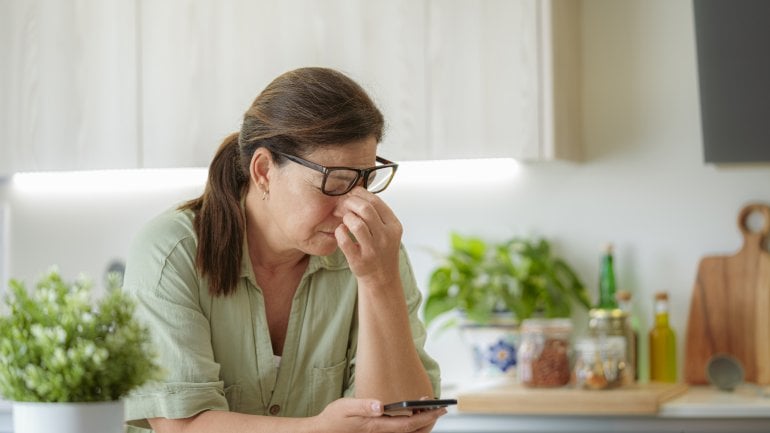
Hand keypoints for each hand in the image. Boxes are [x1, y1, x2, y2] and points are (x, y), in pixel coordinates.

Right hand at [313, 398, 446, 432]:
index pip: (408, 424)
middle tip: (440, 408)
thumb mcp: (346, 407)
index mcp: (377, 427)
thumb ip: (364, 405)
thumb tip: (381, 405)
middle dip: (429, 421)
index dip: (426, 417)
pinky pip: (401, 432)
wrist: (323, 432)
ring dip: (422, 424)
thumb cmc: (334, 419)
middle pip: (413, 432)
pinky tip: (414, 415)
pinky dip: (412, 426)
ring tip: (430, 410)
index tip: (439, 408)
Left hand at [334, 187, 402, 285]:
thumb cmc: (380, 248)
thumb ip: (377, 212)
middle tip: (342, 204)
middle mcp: (386, 237)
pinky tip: (340, 232)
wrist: (382, 278)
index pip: (376, 201)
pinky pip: (344, 241)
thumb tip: (357, 189)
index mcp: (394, 226)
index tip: (350, 193)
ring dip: (346, 218)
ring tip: (344, 220)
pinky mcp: (360, 261)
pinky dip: (339, 233)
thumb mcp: (387, 230)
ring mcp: (373, 250)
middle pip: (365, 210)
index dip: (360, 193)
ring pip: (356, 224)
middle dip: (350, 203)